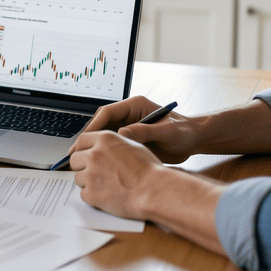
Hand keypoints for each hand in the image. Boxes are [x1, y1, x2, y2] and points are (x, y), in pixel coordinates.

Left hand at [68, 131, 166, 220]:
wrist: (154, 191)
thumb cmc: (149, 170)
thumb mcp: (132, 146)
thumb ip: (112, 145)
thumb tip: (102, 147)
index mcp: (104, 139)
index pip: (81, 141)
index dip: (83, 149)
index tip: (86, 156)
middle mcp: (94, 154)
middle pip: (75, 159)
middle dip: (83, 166)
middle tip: (96, 173)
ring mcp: (90, 174)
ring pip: (78, 178)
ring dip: (88, 182)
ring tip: (107, 186)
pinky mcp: (91, 194)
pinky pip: (83, 194)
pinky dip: (92, 197)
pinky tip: (107, 196)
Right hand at [84, 96, 198, 163]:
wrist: (194, 141)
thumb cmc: (184, 132)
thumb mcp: (166, 131)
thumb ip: (144, 131)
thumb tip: (122, 134)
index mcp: (135, 105)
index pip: (108, 112)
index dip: (94, 125)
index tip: (86, 139)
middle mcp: (130, 115)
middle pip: (102, 123)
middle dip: (88, 137)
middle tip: (76, 152)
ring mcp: (129, 127)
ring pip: (104, 135)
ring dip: (93, 146)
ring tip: (81, 160)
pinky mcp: (131, 139)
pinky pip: (112, 145)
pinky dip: (103, 153)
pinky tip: (97, 164)